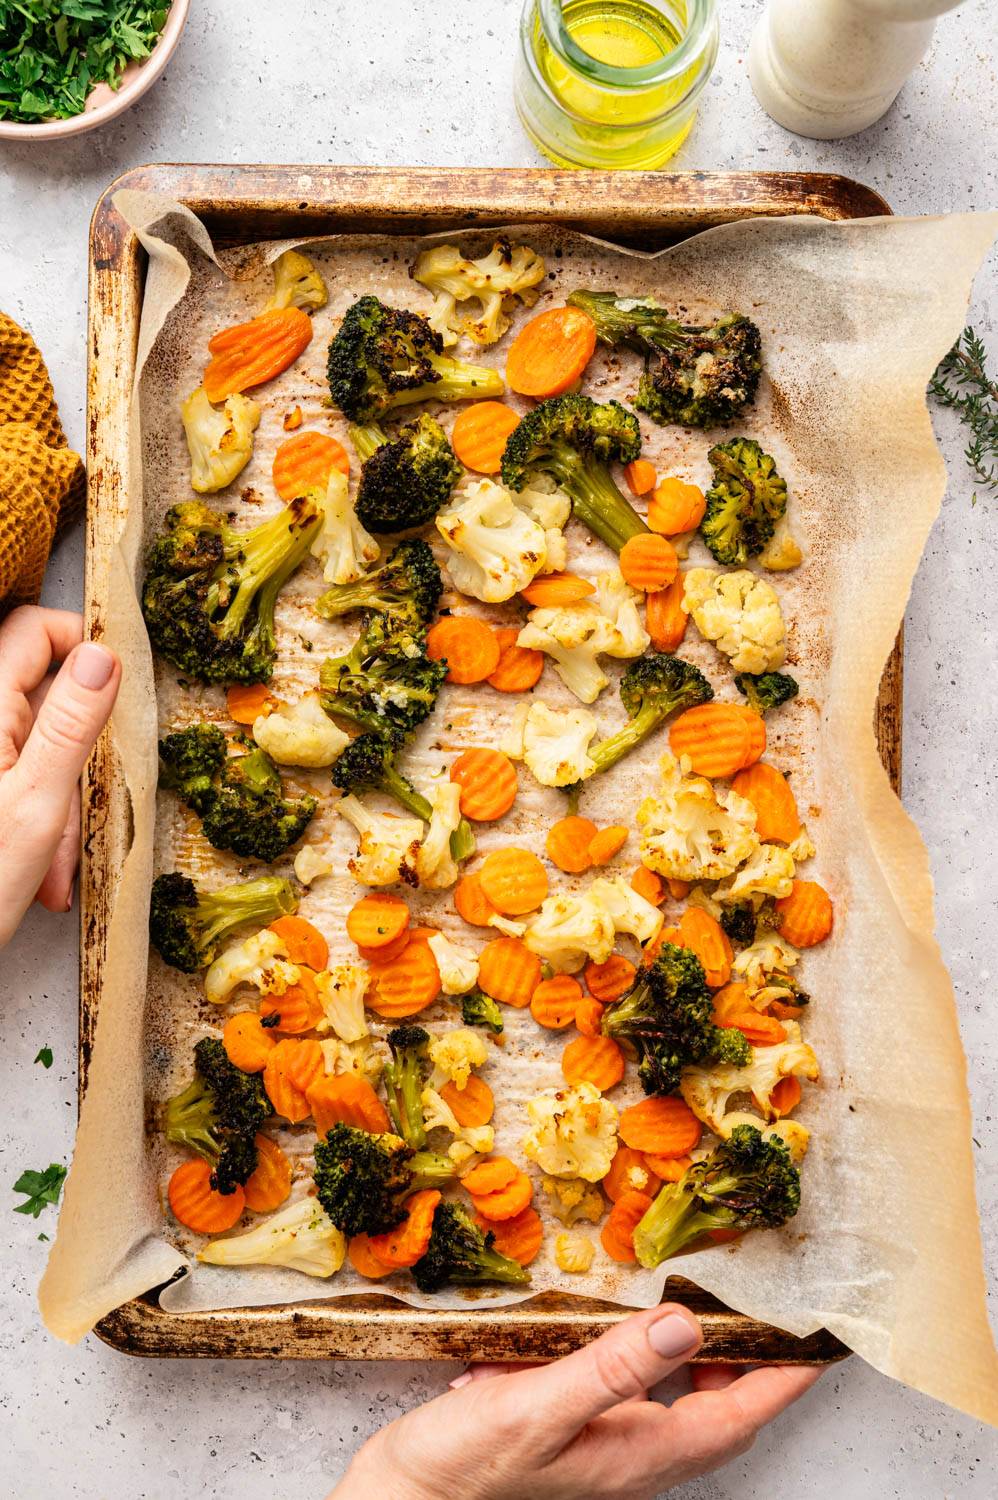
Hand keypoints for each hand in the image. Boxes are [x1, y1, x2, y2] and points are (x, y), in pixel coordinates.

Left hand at [0, 607, 119, 944]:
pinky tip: (41, 872)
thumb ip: (72, 724)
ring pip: (36, 750)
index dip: (80, 642)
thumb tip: (101, 655)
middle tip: (87, 806)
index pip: (34, 630)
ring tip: (56, 865)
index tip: (119, 685)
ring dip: (60, 802)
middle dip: (77, 751)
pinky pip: (20, 785)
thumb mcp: (39, 805)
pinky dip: (40, 823)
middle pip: (41, 697)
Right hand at [330, 1304, 822, 1499]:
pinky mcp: (568, 1439)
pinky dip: (645, 1363)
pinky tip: (617, 1332)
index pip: (738, 1415)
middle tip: (769, 1312)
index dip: (784, 1377)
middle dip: (753, 1368)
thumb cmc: (465, 1468)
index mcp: (638, 1454)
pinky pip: (629, 1400)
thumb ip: (613, 1366)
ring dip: (704, 1365)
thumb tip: (685, 1323)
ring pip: (676, 1409)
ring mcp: (600, 1452)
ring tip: (711, 1312)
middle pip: (717, 1416)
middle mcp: (630, 1458)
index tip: (820, 1340)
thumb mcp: (539, 1407)